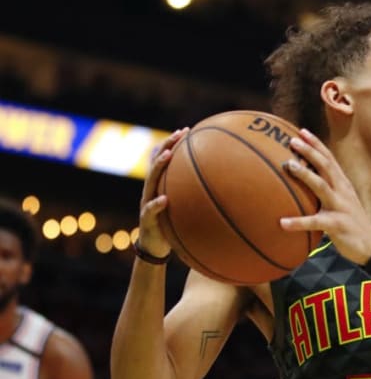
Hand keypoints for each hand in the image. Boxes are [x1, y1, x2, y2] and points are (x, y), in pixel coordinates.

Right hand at [136, 127, 189, 257]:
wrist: (154, 248)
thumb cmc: (171, 225)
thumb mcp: (182, 207)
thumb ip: (191, 195)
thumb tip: (215, 184)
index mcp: (160, 186)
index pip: (164, 160)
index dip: (172, 144)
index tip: (186, 130)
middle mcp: (151, 191)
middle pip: (156, 163)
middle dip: (167, 146)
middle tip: (179, 134)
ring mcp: (146, 203)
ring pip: (150, 181)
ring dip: (158, 167)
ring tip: (168, 155)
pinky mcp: (146, 220)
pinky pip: (150, 211)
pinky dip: (157, 204)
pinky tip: (164, 199)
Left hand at [280, 129, 370, 264]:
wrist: (370, 245)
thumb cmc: (351, 221)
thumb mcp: (342, 200)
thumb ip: (328, 189)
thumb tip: (306, 180)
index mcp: (342, 184)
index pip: (329, 159)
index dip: (316, 144)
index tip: (302, 131)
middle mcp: (342, 191)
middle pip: (325, 166)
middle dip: (310, 151)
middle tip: (292, 140)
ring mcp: (340, 207)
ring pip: (321, 186)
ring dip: (305, 174)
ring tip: (288, 165)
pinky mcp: (337, 225)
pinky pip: (315, 222)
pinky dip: (298, 222)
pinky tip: (282, 223)